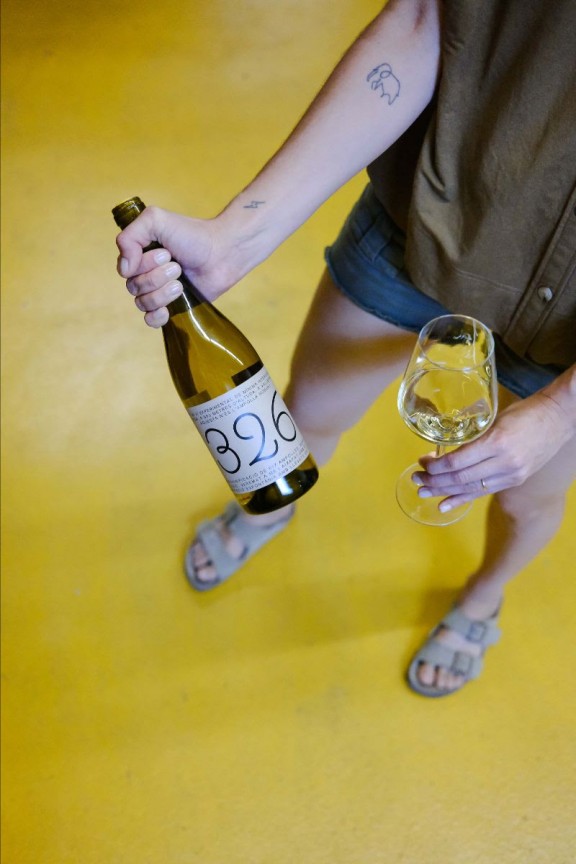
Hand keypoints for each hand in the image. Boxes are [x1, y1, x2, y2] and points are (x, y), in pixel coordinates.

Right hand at [115, 206, 240, 327]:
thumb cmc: (193, 235)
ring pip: (142, 303)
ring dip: (162, 293)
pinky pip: (151, 320)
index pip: (125, 269)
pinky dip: (157, 316)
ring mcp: (158, 291)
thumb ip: (130, 236)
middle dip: (157, 276)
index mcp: (139, 254)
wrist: (223, 252)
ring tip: (181, 282)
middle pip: (133, 287)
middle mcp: (145, 273)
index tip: (166, 253)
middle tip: (178, 265)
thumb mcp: (155, 220)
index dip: (143, 265)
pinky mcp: (172, 307)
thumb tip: (125, 269)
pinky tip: (168, 310)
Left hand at [412, 390, 574, 511]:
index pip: (457, 462)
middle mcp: (504, 462)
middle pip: (459, 478)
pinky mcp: (515, 480)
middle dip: (434, 480)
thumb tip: (446, 450)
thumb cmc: (524, 412)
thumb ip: (473, 438)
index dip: (435, 467)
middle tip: (416, 478)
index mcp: (496, 442)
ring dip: (443, 491)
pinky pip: (483, 492)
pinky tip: (445, 505)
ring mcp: (511, 474)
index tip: (422, 462)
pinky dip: (462, 499)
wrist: (558, 418)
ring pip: (470, 488)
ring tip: (423, 491)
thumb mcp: (494, 420)